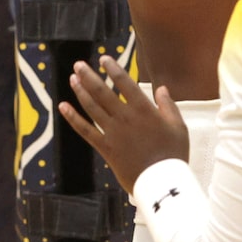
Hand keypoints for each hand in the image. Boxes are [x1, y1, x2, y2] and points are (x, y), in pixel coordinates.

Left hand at [60, 59, 190, 195]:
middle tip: (78, 64)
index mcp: (144, 110)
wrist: (162, 183)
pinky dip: (73, 118)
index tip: (104, 58)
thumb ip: (168, 105)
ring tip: (72, 79)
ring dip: (80, 91)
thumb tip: (162, 88)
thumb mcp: (178, 127)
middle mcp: (125, 117)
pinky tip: (63, 107)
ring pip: (92, 107)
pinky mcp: (106, 148)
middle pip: (102, 92)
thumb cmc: (174, 154)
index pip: (125, 83)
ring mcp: (113, 132)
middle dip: (88, 76)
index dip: (113, 69)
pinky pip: (85, 130)